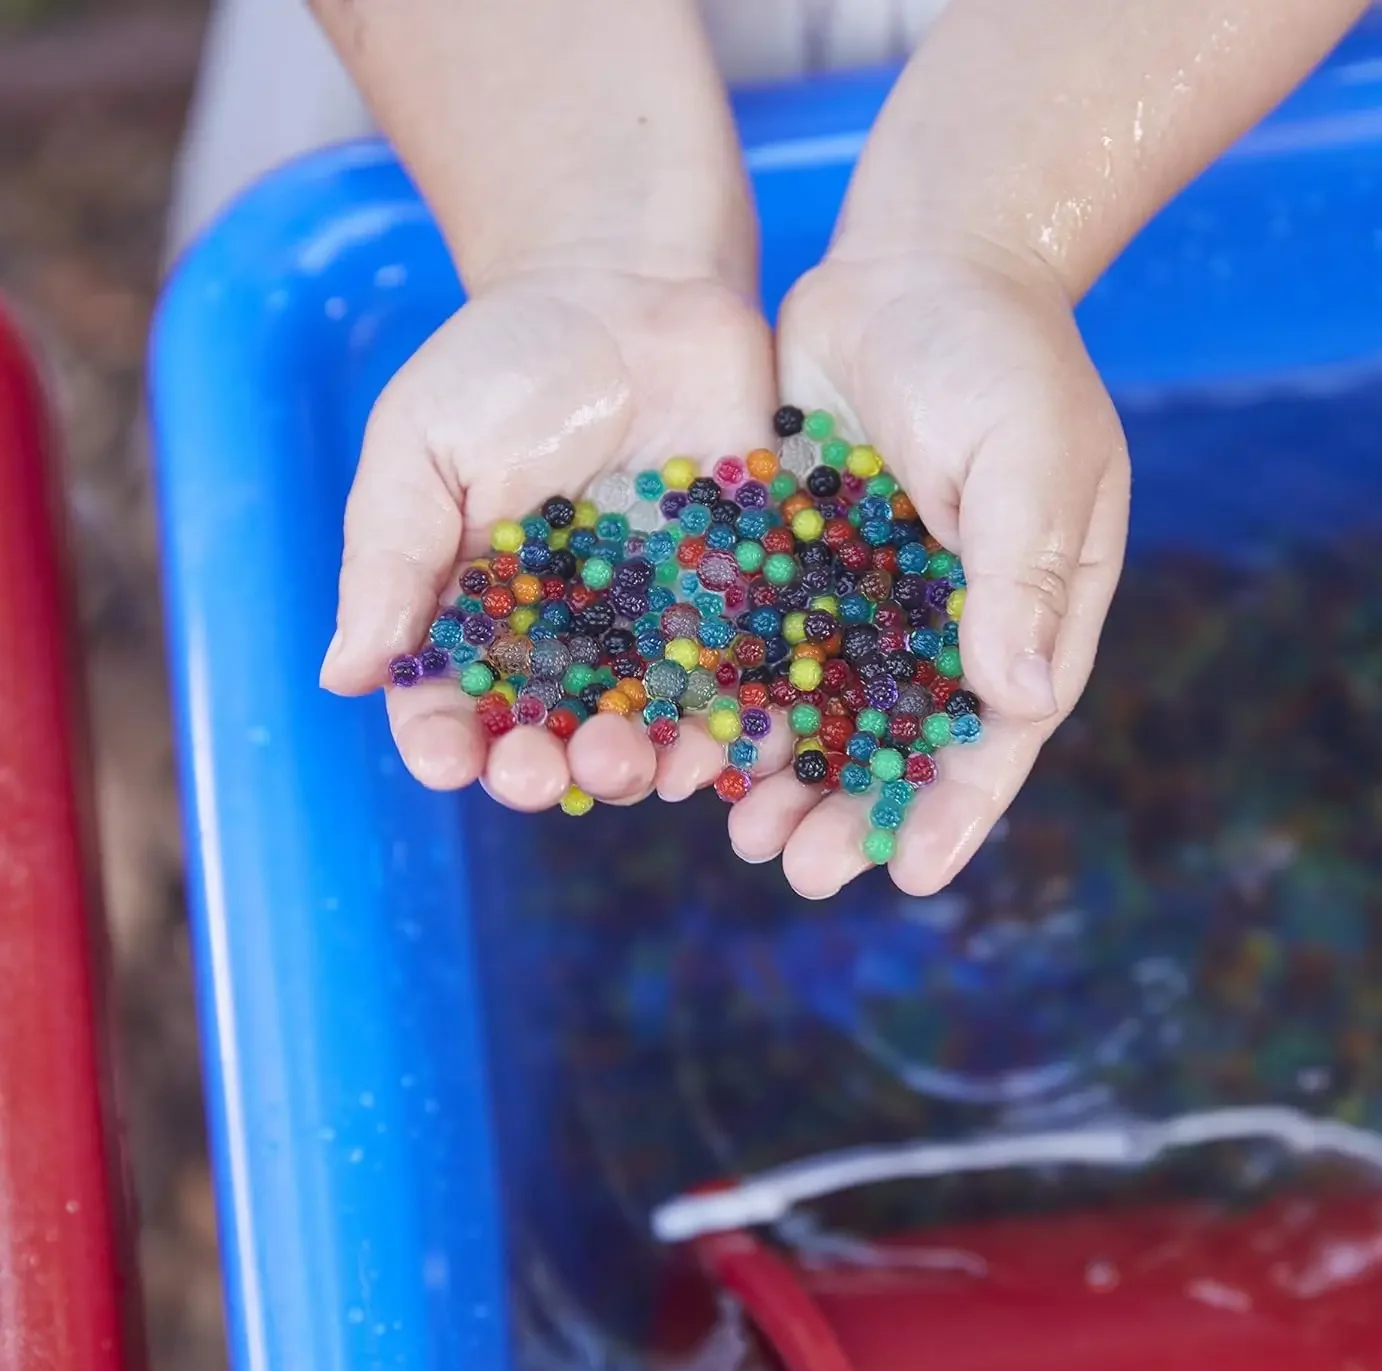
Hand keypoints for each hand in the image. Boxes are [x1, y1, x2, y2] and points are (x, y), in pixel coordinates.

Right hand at [318, 267, 792, 811]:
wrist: (633, 283)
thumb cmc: (506, 360)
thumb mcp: (421, 446)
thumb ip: (389, 558)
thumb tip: (343, 675)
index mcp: (475, 612)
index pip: (448, 701)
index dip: (444, 742)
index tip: (448, 760)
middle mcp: (563, 638)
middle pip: (549, 731)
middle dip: (544, 767)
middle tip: (542, 772)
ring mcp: (650, 625)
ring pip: (642, 724)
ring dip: (638, 762)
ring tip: (635, 769)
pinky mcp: (730, 600)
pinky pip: (734, 679)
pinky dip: (731, 722)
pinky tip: (724, 747)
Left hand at [728, 246, 1129, 896]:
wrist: (918, 260)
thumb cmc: (1000, 354)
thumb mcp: (1030, 458)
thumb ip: (1025, 575)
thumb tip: (1022, 702)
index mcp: (1026, 611)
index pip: (998, 734)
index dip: (957, 809)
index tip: (913, 874)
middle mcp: (945, 621)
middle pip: (899, 744)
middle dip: (853, 812)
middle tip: (803, 872)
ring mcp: (866, 597)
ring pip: (823, 712)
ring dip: (786, 777)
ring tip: (741, 835)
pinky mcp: (796, 562)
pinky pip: (762, 647)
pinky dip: (734, 698)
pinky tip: (691, 746)